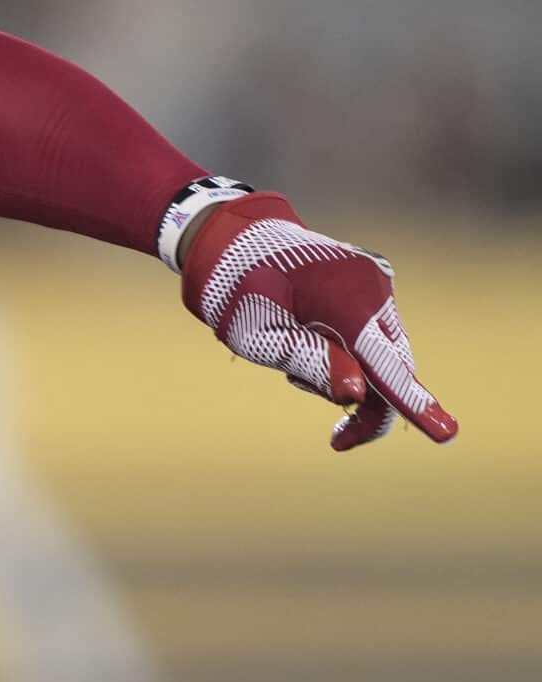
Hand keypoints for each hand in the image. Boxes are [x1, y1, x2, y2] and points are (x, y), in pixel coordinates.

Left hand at [181, 193, 457, 450]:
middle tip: (338, 440)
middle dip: (369, 405)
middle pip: (393, 366)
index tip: (446, 435)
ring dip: (355, 377)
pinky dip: (354, 355)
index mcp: (343, 299)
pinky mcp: (375, 285)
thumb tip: (356, 396)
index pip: (384, 365)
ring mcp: (378, 283)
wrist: (235, 242)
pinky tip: (313, 342)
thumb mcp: (257, 337)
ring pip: (386, 354)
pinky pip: (377, 336)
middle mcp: (372, 287)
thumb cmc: (236, 292)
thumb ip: (309, 363)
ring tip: (298, 366)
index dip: (413, 405)